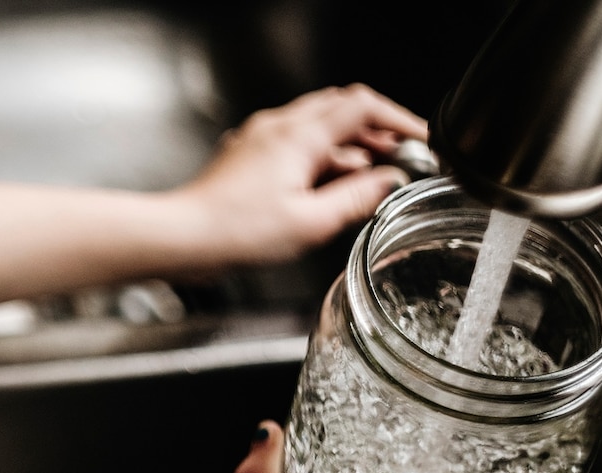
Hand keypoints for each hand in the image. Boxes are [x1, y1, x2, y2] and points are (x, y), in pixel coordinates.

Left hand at [172, 84, 426, 269]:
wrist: (182, 237)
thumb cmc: (235, 231)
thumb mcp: (310, 223)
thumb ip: (357, 199)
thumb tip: (390, 183)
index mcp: (299, 136)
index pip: (363, 107)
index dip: (398, 119)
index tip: (419, 139)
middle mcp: (278, 127)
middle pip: (341, 110)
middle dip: (375, 133)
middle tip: (396, 160)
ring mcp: (259, 138)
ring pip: (317, 126)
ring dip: (346, 147)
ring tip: (363, 181)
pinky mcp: (247, 155)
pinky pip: (293, 143)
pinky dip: (318, 158)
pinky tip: (322, 188)